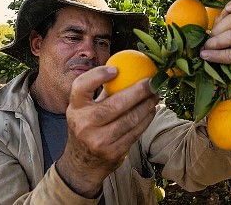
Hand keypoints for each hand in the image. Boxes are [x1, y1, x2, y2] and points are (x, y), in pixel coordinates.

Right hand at [56, 66, 158, 197]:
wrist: (83, 163)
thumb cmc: (89, 126)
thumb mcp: (87, 109)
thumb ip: (103, 91)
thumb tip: (130, 67)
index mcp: (75, 108)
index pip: (81, 86)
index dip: (98, 75)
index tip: (116, 69)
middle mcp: (84, 124)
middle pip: (115, 104)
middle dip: (139, 91)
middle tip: (152, 82)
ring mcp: (98, 140)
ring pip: (130, 119)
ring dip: (147, 105)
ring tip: (155, 95)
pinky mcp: (113, 152)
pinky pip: (135, 132)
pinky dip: (146, 119)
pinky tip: (151, 110)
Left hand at [200, 0, 230, 98]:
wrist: (229, 79)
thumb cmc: (222, 53)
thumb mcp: (220, 34)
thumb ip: (219, 24)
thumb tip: (206, 21)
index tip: (227, 9)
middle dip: (217, 30)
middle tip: (207, 41)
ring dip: (215, 43)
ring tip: (205, 49)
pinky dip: (216, 55)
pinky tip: (206, 56)